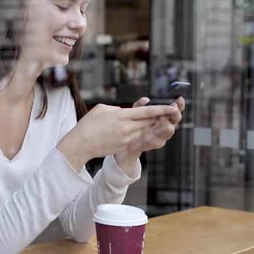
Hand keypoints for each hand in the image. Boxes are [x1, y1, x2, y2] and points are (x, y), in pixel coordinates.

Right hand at [57, 102, 178, 169]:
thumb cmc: (88, 124)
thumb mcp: (101, 109)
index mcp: (122, 115)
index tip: (173, 107)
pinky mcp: (124, 146)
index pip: (146, 111)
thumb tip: (125, 111)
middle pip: (150, 122)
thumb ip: (116, 108)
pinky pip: (140, 140)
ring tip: (164, 122)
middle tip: (173, 114)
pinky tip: (150, 134)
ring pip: (147, 132)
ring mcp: (126, 138)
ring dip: (156, 128)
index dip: (161, 109)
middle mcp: (127, 127)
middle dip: (162, 118)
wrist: (81, 144)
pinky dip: (146, 136)